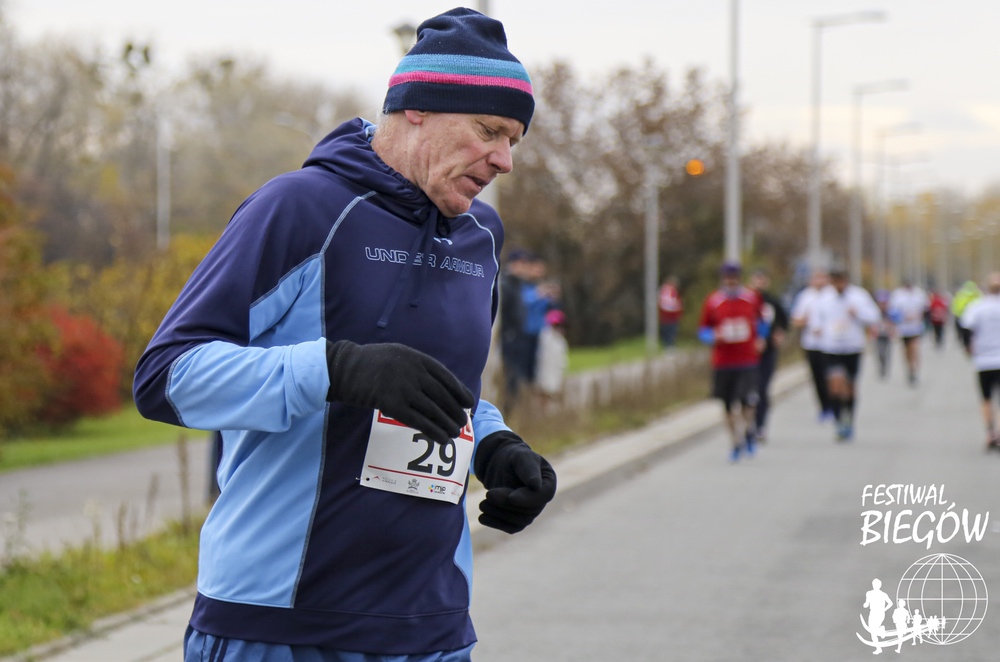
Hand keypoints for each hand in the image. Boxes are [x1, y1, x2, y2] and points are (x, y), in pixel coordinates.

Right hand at [326, 340, 474, 443]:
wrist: (344, 368)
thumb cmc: (371, 363)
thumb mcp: (398, 354)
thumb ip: (417, 367)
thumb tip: (439, 386)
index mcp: (417, 358)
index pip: (446, 377)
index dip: (459, 391)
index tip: (468, 403)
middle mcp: (413, 372)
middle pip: (442, 395)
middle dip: (455, 411)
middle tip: (463, 422)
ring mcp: (402, 388)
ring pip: (433, 410)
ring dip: (447, 424)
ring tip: (455, 433)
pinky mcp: (391, 404)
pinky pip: (418, 421)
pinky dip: (433, 431)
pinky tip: (442, 439)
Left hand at [474, 430, 556, 533]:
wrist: (500, 463)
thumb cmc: (513, 457)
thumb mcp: (521, 457)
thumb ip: (528, 469)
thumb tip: (536, 486)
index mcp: (548, 483)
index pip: (543, 496)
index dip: (528, 499)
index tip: (511, 497)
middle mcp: (541, 500)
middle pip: (529, 511)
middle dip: (507, 504)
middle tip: (488, 494)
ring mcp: (530, 512)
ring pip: (519, 522)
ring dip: (499, 514)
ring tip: (482, 504)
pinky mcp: (517, 520)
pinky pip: (510, 527)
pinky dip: (496, 523)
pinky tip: (483, 517)